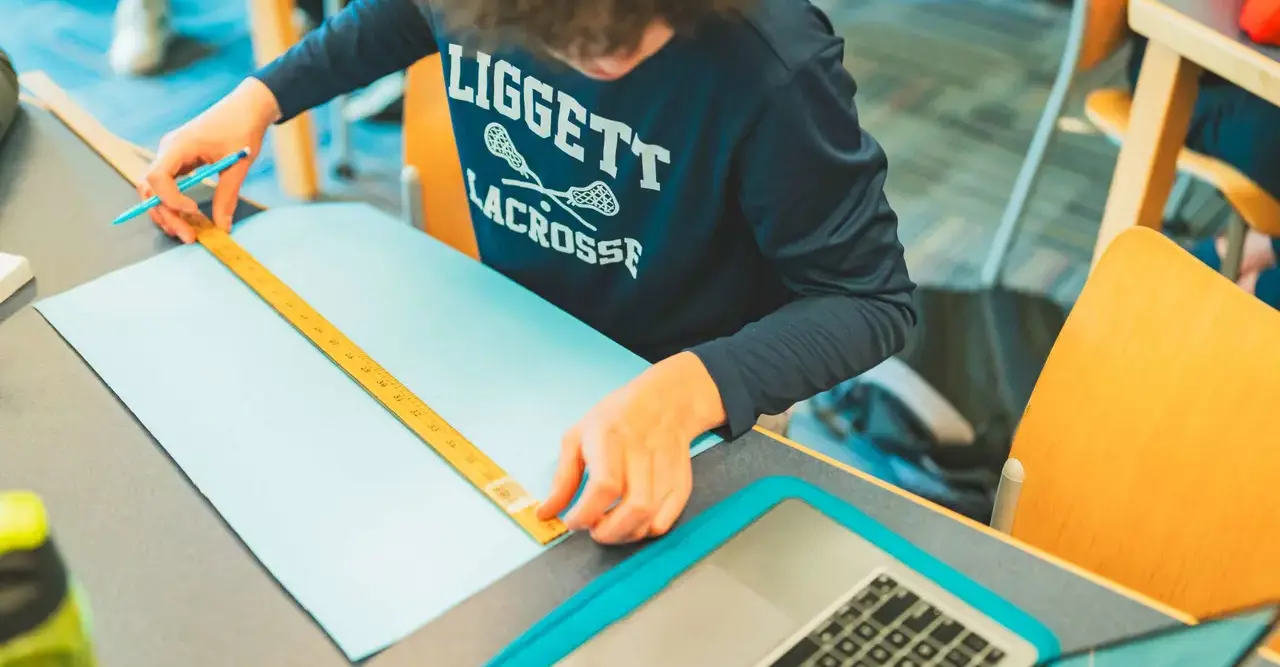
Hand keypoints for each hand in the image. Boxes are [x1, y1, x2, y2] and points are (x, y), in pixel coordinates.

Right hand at [140, 78, 280, 242]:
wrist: (247, 107)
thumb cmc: (242, 129)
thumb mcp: (238, 164)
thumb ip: (228, 196)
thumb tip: (222, 227)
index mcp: (179, 145)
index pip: (157, 177)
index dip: (170, 199)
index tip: (193, 211)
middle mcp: (168, 150)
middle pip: (150, 188)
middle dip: (165, 215)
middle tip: (188, 236)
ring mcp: (171, 156)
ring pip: (153, 189)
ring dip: (166, 213)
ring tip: (187, 233)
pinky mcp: (178, 161)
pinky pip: (166, 186)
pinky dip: (172, 204)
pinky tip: (187, 219)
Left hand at [536, 352, 726, 543]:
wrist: (664, 402)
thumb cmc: (615, 418)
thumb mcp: (577, 436)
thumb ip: (563, 478)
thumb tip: (546, 513)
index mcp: (611, 437)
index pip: (605, 486)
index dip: (587, 513)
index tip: (573, 522)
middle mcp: (642, 452)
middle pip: (634, 506)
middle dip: (609, 531)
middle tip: (594, 530)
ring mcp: (666, 467)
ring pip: (652, 516)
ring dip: (627, 534)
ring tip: (611, 529)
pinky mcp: (681, 480)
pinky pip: (668, 517)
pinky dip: (648, 530)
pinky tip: (633, 524)